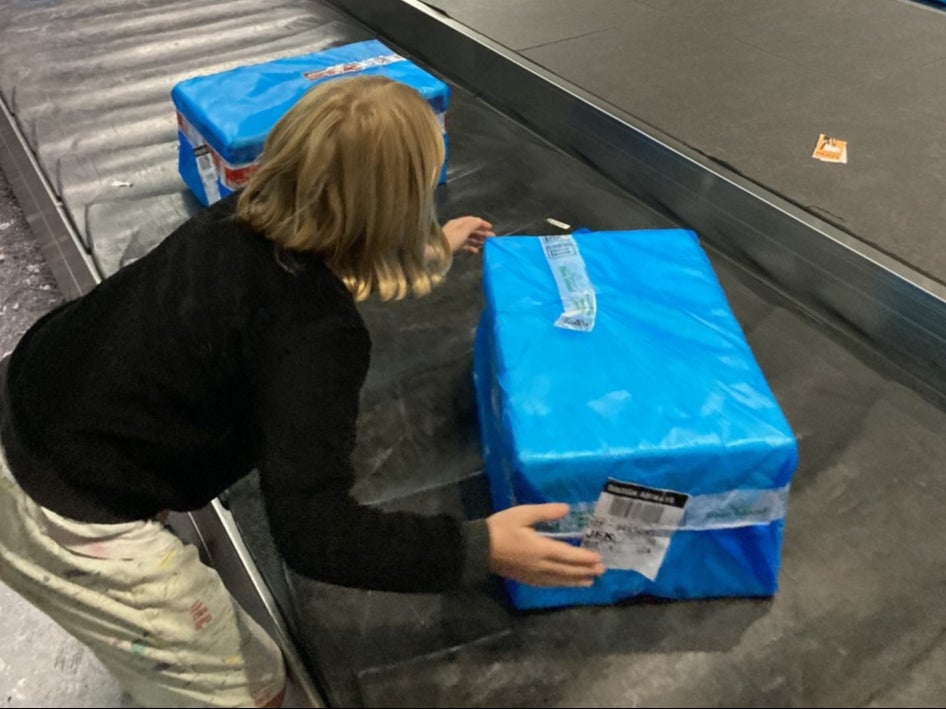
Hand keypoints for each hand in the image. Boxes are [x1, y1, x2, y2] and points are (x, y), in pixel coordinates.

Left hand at [441, 216, 494, 253]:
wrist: (436, 252)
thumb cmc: (450, 240)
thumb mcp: (462, 231)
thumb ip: (472, 225)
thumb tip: (480, 220)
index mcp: (458, 223)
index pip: (472, 220)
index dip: (482, 223)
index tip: (491, 227)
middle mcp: (456, 228)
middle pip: (471, 229)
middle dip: (482, 232)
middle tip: (491, 237)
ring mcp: (455, 237)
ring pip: (469, 237)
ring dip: (478, 240)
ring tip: (485, 244)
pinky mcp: (454, 246)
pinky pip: (464, 245)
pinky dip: (471, 247)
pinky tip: (476, 251)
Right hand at [486, 503, 605, 586]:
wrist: (479, 548)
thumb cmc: (500, 528)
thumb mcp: (522, 514)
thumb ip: (546, 512)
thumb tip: (566, 509)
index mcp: (541, 549)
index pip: (568, 555)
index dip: (584, 558)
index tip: (599, 559)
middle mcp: (540, 565)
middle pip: (567, 571)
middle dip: (585, 571)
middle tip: (601, 571)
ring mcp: (533, 574)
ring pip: (559, 580)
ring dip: (576, 581)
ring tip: (590, 581)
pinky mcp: (526, 579)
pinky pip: (548, 584)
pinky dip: (560, 585)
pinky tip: (564, 584)